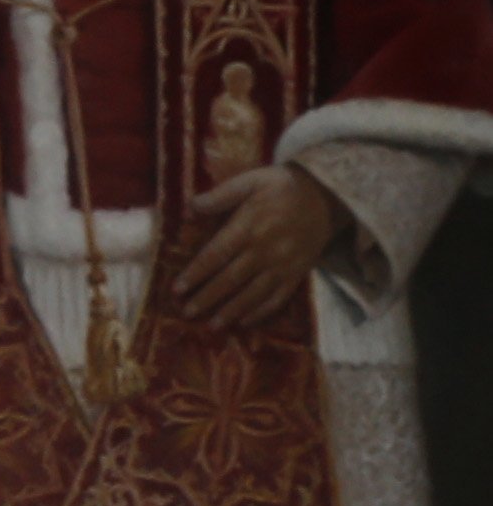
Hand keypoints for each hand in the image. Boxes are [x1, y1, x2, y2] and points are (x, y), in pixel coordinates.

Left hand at [164, 163, 345, 329]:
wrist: (328, 194)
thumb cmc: (283, 186)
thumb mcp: (252, 180)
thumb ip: (221, 195)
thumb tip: (189, 209)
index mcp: (250, 226)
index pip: (216, 255)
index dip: (196, 274)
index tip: (177, 289)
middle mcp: (265, 250)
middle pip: (230, 279)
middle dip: (207, 298)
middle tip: (186, 313)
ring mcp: (284, 264)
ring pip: (253, 293)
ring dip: (231, 311)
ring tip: (211, 325)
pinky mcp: (298, 273)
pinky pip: (279, 298)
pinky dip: (261, 312)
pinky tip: (244, 322)